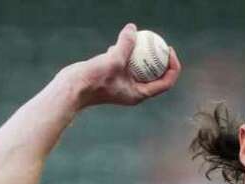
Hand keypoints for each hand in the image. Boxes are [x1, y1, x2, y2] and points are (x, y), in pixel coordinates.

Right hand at [66, 23, 180, 108]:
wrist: (71, 89)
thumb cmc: (94, 79)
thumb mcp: (113, 59)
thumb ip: (125, 44)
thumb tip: (133, 28)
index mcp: (139, 94)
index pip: (165, 82)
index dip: (172, 66)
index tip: (168, 49)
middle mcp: (133, 91)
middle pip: (155, 75)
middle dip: (160, 58)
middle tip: (160, 42)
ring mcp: (123, 84)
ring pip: (139, 68)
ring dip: (141, 54)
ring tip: (140, 39)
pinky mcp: (113, 77)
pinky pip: (125, 64)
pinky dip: (125, 53)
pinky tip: (118, 43)